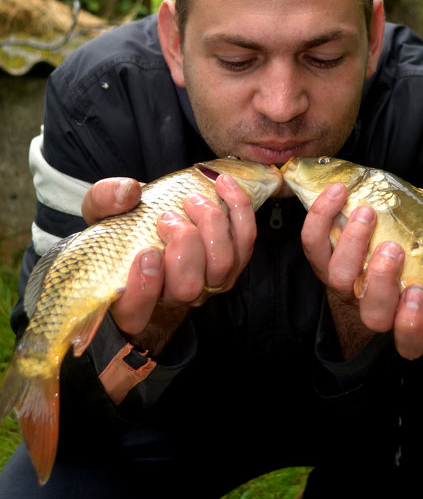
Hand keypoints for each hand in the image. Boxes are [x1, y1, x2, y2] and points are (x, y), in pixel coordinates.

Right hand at [81, 174, 256, 353]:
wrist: (157, 217)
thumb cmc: (124, 223)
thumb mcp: (100, 209)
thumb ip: (104, 199)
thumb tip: (128, 192)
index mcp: (132, 296)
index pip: (136, 314)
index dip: (143, 289)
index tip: (147, 253)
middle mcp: (173, 297)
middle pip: (187, 287)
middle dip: (182, 245)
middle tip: (166, 217)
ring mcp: (208, 283)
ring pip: (222, 266)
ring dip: (210, 225)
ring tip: (192, 201)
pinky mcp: (233, 261)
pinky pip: (245, 241)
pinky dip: (238, 208)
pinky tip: (222, 183)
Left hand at [300, 172, 422, 359]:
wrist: (373, 219)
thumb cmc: (411, 233)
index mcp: (411, 310)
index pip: (410, 340)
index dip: (412, 326)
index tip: (420, 294)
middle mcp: (375, 304)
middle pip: (373, 314)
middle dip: (381, 283)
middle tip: (392, 249)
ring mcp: (345, 283)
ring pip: (339, 282)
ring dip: (352, 247)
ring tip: (366, 214)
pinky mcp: (321, 258)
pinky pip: (313, 245)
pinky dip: (321, 217)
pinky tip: (338, 191)